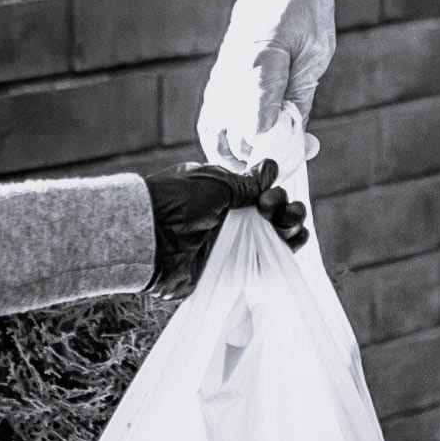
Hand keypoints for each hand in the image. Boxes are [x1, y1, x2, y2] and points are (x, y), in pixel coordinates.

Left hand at [144, 160, 308, 294]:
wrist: (147, 240)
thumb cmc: (176, 202)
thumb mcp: (214, 183)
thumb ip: (247, 183)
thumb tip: (273, 168)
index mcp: (225, 195)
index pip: (264, 195)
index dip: (275, 194)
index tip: (268, 198)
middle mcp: (231, 220)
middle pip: (274, 217)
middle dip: (288, 212)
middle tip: (279, 215)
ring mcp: (232, 246)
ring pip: (274, 241)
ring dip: (291, 233)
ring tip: (292, 231)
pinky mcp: (231, 272)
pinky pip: (262, 267)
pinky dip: (279, 258)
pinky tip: (289, 249)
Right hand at [195, 0, 340, 167]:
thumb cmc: (302, 13)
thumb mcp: (315, 51)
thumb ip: (299, 96)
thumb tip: (293, 140)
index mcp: (259, 62)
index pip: (257, 124)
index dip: (275, 148)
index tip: (298, 154)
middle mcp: (231, 75)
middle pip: (236, 137)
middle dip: (264, 159)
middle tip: (294, 160)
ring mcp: (220, 80)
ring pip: (215, 135)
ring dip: (239, 159)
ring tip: (267, 165)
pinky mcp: (217, 83)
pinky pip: (212, 124)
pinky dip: (226, 145)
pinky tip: (250, 153)